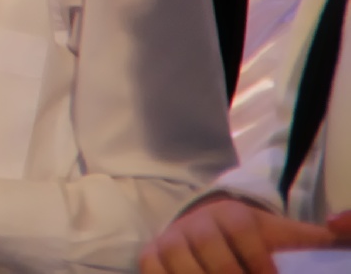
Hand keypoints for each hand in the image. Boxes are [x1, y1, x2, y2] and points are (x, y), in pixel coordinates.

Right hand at [139, 197, 340, 273]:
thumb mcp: (282, 235)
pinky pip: (151, 269)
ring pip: (176, 259)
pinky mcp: (151, 255)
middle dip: (227, 272)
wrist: (208, 228)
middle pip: (208, 248)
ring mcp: (170, 239)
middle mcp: (196, 222)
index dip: (256, 256)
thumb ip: (312, 238)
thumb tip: (342, 228)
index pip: (241, 229)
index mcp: (231, 214)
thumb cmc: (253, 240)